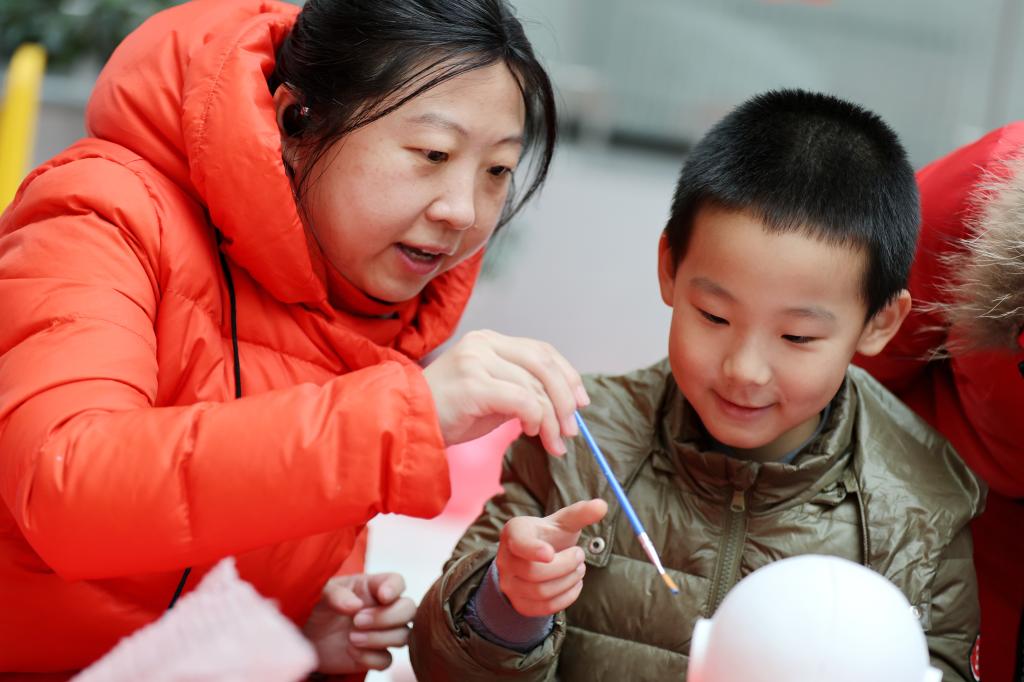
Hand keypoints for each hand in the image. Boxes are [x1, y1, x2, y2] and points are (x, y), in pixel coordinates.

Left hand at [302, 572, 414, 673]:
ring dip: (379, 638)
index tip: (383, 596)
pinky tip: (351, 651)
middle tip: (357, 621)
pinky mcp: (375, 655)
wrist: (306, 637)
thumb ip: (336, 594)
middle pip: (409, 610)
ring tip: (351, 637)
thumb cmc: (316, 607)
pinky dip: (371, 658)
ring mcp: (381, 633)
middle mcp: (382, 608)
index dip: (395, 588)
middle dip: (388, 617)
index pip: (397, 582)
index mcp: (372, 587)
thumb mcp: (320, 594)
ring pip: (403, 636)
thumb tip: (355, 605)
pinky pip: (387, 659)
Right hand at [424, 329, 588, 455]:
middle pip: (543, 364)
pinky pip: (521, 399)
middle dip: (565, 398)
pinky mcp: (473, 383)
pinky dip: (535, 417)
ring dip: (551, 419)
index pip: (541, 351)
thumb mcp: (491, 396)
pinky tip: (531, 433)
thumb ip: (521, 390)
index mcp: (489, 341)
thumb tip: (563, 405)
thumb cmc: (449, 414)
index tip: (581, 402)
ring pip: (534, 386)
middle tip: (572, 429)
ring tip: (554, 443)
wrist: (406, 425)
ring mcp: (477, 360)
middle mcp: (483, 344)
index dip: (567, 375)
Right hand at [495, 499, 607, 616]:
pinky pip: (544, 608)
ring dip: (568, 581)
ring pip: (540, 592)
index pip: (519, 543)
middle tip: (580, 555)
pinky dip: (566, 597)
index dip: (533, 550)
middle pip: (534, 572)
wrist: (536, 558)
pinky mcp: (519, 604)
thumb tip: (602, 505)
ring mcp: (509, 584)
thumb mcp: (564, 522)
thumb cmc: (551, 536)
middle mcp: (505, 559)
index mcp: (514, 532)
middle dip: (566, 565)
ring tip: (578, 569)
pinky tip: (574, 584)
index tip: (550, 553)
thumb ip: (581, 513)